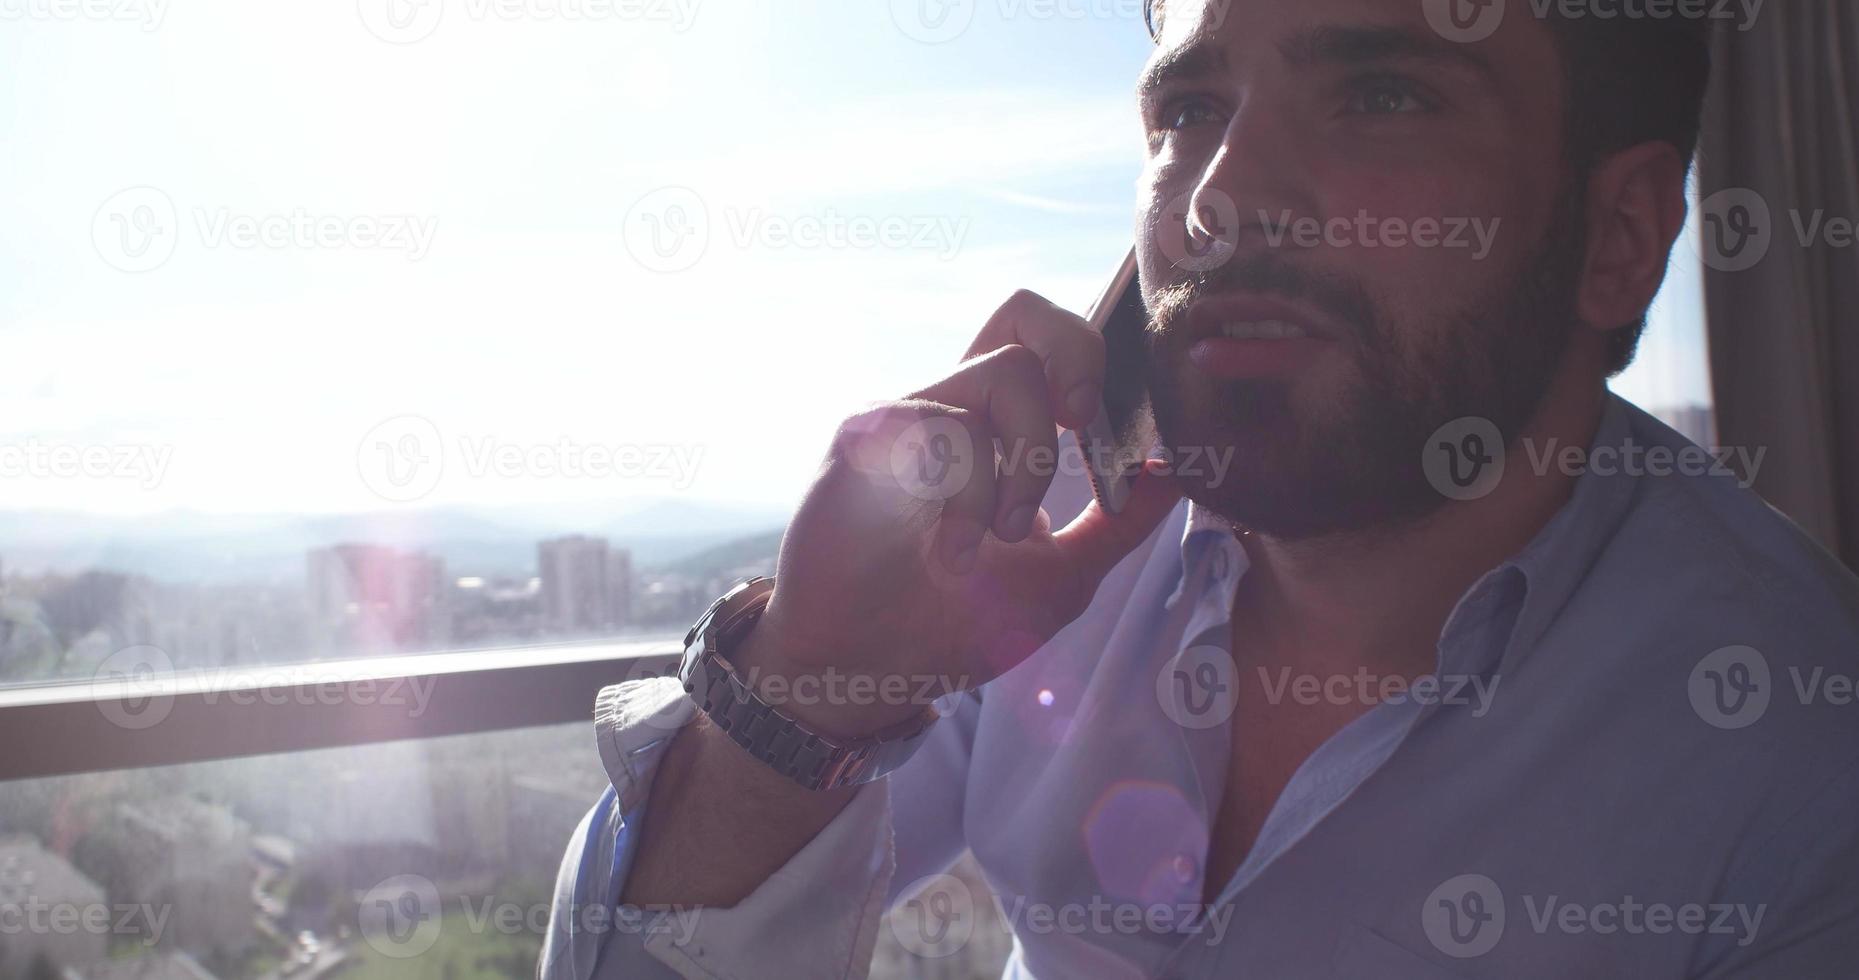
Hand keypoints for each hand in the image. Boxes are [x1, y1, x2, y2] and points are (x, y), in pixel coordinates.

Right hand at [735, 290, 1182, 736]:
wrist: (857, 671)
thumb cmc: (945, 624)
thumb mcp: (1059, 579)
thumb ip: (1116, 527)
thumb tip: (1176, 471)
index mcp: (994, 431)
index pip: (1049, 346)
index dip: (1096, 367)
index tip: (1113, 442)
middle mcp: (951, 408)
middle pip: (1024, 314)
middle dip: (1078, 358)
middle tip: (1083, 424)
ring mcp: (907, 414)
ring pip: (1006, 374)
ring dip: (1028, 463)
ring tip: (1001, 538)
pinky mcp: (865, 434)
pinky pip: (949, 428)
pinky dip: (972, 498)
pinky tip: (952, 554)